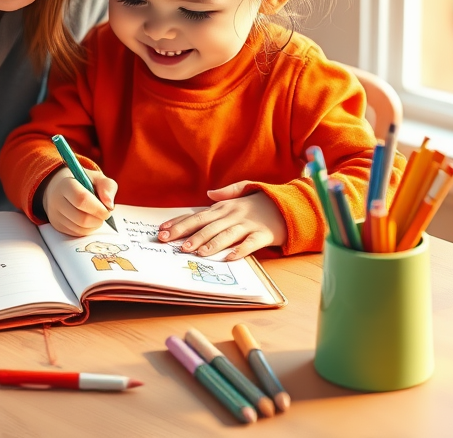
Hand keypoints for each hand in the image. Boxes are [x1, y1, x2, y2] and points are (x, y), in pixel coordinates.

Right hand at [40, 166, 117, 236]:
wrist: (59, 188)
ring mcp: (55, 215)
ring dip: (94, 225)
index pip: (81, 199)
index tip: (108, 209)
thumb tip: (109, 205)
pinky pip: (76, 233)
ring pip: (80, 228)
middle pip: (81, 218)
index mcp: (66, 184)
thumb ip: (107, 187)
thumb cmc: (82, 182)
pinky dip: (88, 229)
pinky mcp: (57, 226)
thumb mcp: (97, 178)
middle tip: (104, 214)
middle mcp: (57, 200)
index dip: (98, 208)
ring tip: (97, 216)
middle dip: (98, 219)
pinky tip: (89, 220)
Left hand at [157, 183, 286, 259]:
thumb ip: (223, 194)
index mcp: (224, 207)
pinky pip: (250, 243)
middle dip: (188, 234)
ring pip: (226, 234)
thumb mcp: (241, 193)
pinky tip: (230, 258)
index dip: (179, 223)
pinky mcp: (263, 234)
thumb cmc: (261, 202)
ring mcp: (248, 224)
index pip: (196, 216)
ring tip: (197, 252)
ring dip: (211, 243)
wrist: (289, 205)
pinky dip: (240, 250)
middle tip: (173, 244)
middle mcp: (233, 214)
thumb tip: (207, 196)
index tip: (162, 231)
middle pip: (207, 225)